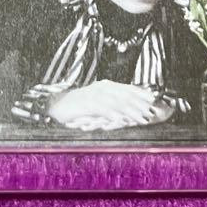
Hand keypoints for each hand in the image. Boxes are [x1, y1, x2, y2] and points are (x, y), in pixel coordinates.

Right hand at [47, 81, 174, 130]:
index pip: (127, 89)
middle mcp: (102, 87)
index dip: (140, 94)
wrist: (54, 105)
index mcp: (106, 86)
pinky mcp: (87, 103)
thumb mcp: (95, 104)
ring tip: (142, 118)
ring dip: (131, 111)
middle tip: (152, 112)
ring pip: (118, 102)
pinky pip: (104, 109)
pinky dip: (115, 114)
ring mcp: (94, 94)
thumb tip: (126, 111)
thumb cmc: (76, 107)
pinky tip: (123, 120)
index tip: (152, 100)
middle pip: (126, 95)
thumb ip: (110, 105)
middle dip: (140, 104)